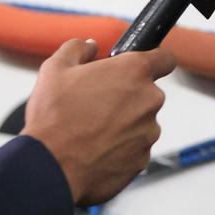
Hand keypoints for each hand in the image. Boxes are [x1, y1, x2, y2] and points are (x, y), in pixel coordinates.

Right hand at [21, 38, 175, 204]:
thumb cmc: (53, 118)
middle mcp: (149, 100)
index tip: (143, 67)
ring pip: (141, 123)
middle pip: (147, 94)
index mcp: (134, 71)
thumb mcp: (55, 69)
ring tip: (91, 131)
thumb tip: (90, 46)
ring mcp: (148, 131)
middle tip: (97, 105)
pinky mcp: (143, 159)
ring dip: (124, 125)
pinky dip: (120, 149)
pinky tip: (95, 150)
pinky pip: (135, 149)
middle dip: (127, 97)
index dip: (154, 61)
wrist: (50, 168)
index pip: (165, 59)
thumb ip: (78, 49)